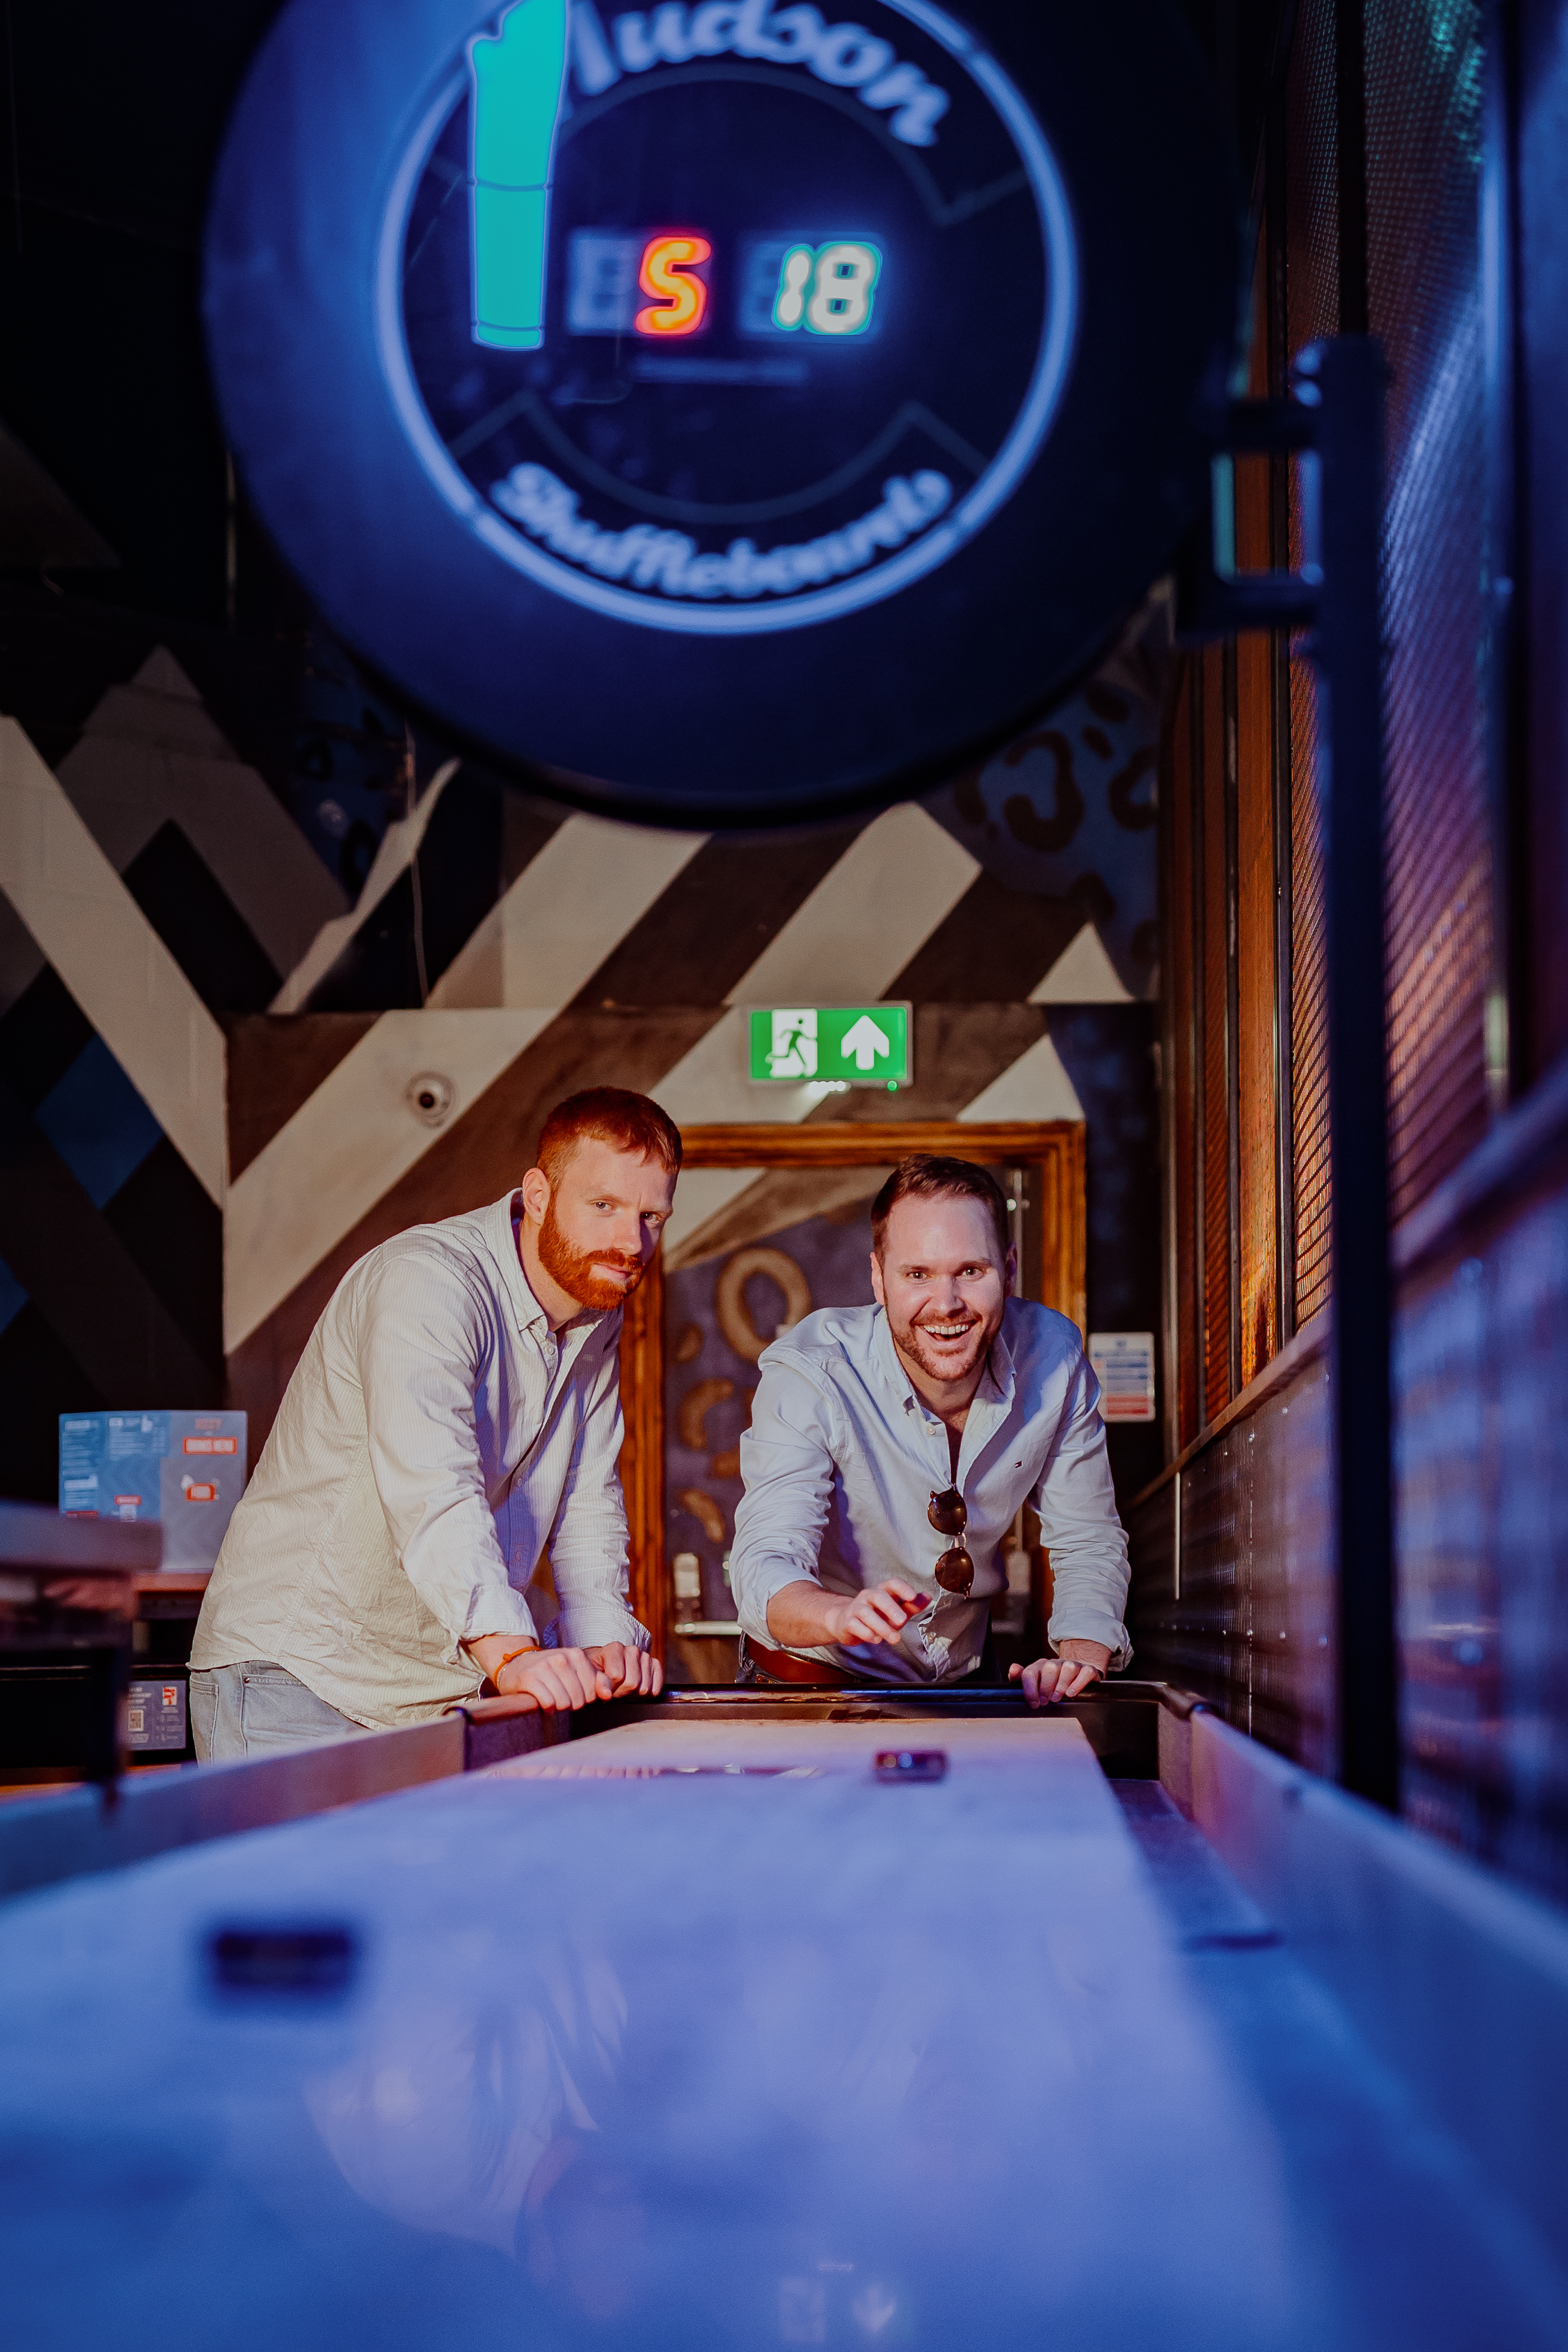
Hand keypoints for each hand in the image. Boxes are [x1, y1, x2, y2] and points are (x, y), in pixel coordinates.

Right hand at [494, 1646, 615, 1708]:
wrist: (517, 1664)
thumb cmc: (551, 1671)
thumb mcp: (576, 1670)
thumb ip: (597, 1681)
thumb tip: (608, 1695)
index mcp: (576, 1655)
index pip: (592, 1692)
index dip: (584, 1699)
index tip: (574, 1694)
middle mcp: (561, 1658)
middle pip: (578, 1700)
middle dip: (571, 1704)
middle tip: (562, 1698)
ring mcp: (544, 1667)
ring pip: (563, 1703)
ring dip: (558, 1707)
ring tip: (553, 1699)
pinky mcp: (529, 1678)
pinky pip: (548, 1703)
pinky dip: (547, 1708)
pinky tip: (544, 1702)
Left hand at [583, 1643, 662, 1697]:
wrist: (607, 1668)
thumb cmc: (598, 1672)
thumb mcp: (591, 1677)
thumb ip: (596, 1685)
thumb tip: (606, 1695)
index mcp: (615, 1648)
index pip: (617, 1675)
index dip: (609, 1688)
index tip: (605, 1686)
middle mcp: (632, 1650)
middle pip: (632, 1683)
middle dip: (621, 1693)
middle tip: (615, 1689)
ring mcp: (646, 1657)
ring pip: (644, 1688)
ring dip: (632, 1694)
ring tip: (623, 1688)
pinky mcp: (656, 1665)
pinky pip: (656, 1689)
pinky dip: (646, 1694)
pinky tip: (636, 1689)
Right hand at [820, 1580, 929, 1647]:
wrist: (846, 1622)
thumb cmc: (877, 1615)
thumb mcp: (896, 1610)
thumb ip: (911, 1605)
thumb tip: (928, 1597)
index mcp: (883, 1591)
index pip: (892, 1583)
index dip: (902, 1588)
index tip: (912, 1596)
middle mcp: (868, 1596)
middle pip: (878, 1596)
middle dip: (890, 1608)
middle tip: (902, 1621)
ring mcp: (856, 1608)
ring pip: (866, 1613)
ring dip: (881, 1626)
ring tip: (894, 1638)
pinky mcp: (847, 1622)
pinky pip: (854, 1625)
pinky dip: (865, 1632)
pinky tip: (875, 1639)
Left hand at [1010, 1640, 1111, 1706]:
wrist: (1077, 1675)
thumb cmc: (1052, 1683)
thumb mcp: (1035, 1682)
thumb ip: (1021, 1678)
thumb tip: (1013, 1669)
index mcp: (1040, 1666)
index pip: (1030, 1672)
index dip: (1030, 1689)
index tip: (1034, 1704)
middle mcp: (1056, 1664)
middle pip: (1050, 1668)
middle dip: (1046, 1687)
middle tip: (1046, 1702)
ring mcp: (1073, 1665)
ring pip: (1068, 1668)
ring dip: (1062, 1685)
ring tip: (1059, 1698)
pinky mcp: (1088, 1670)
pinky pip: (1085, 1672)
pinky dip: (1079, 1683)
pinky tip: (1072, 1693)